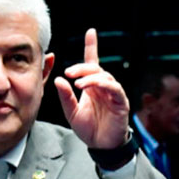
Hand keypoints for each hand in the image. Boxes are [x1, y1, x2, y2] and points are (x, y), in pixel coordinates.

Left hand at [54, 28, 129, 148]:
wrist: (101, 146)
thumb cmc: (89, 129)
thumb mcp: (71, 112)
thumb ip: (66, 97)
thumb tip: (58, 80)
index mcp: (92, 87)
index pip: (92, 63)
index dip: (92, 47)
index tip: (90, 32)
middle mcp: (103, 87)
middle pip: (95, 68)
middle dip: (82, 67)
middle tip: (68, 72)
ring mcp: (113, 93)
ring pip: (104, 76)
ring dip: (90, 77)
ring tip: (77, 84)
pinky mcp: (120, 102)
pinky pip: (114, 88)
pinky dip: (102, 85)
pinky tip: (90, 88)